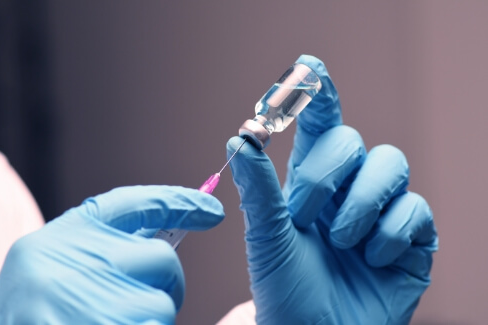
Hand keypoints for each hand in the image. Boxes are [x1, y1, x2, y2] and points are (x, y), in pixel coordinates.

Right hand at [0, 185, 223, 323]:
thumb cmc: (31, 307)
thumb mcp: (58, 262)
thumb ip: (107, 246)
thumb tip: (163, 246)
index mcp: (68, 235)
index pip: (139, 203)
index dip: (181, 202)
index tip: (212, 209)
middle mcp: (78, 259)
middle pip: (165, 260)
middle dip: (166, 281)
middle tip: (138, 298)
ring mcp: (93, 300)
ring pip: (162, 305)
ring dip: (148, 316)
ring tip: (108, 319)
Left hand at [227, 55, 437, 323]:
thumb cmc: (284, 289)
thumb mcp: (265, 238)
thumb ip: (258, 189)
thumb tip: (239, 137)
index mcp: (310, 182)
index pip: (318, 125)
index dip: (316, 94)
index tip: (308, 65)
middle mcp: (347, 188)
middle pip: (353, 140)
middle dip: (327, 175)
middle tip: (304, 214)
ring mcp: (381, 210)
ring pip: (390, 164)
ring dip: (360, 204)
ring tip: (340, 243)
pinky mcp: (412, 237)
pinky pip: (415, 209)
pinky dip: (389, 235)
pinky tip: (372, 261)